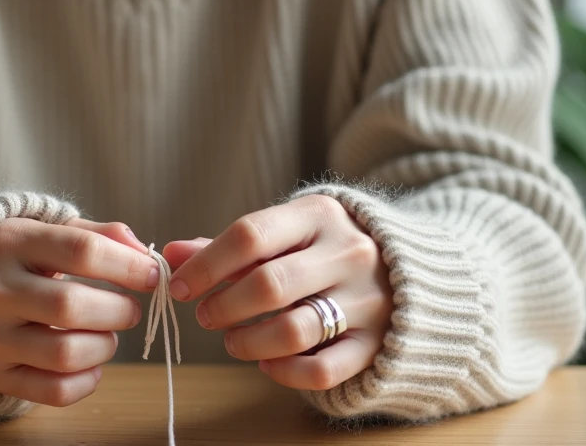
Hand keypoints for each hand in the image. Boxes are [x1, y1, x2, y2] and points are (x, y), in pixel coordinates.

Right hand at [0, 218, 159, 406]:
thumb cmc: (14, 257)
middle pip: (73, 306)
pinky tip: (92, 364)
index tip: (151, 275)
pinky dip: (87, 381)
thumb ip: (97, 235)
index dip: (128, 265)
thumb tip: (145, 256)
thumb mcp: (46, 230)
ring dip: (105, 346)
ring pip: (65, 353)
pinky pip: (54, 391)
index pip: (81, 251)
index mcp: (10, 242)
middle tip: (131, 309)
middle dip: (119, 310)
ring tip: (108, 335)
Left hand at [164, 195, 392, 390]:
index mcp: (319, 215)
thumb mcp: (285, 233)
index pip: (250, 235)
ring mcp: (367, 300)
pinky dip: (285, 371)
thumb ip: (229, 246)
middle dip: (224, 305)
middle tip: (205, 316)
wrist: (414, 271)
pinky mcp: (376, 343)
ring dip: (248, 341)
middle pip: (269, 284)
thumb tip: (172, 255)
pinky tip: (266, 363)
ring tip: (232, 341)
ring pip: (294, 330)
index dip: (207, 264)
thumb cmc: (325, 249)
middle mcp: (348, 253)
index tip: (182, 287)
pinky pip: (322, 369)